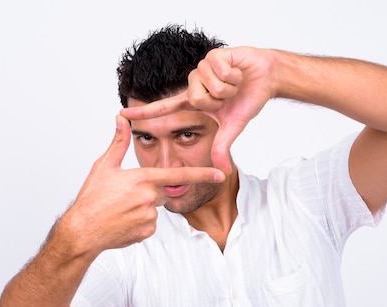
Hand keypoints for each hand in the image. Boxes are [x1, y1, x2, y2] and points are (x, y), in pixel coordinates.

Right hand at [60, 115, 225, 256]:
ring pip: (155, 208)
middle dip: (148, 191)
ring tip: (120, 210)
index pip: (178, 174)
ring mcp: (150, 217)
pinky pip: (150, 224)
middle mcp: (150, 197)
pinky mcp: (147, 232)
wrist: (83, 231)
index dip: (202, 174)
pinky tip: (122, 221)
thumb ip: (118, 142)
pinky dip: (139, 222)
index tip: (221, 173)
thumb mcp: (104, 166)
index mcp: (142, 178)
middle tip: (124, 196)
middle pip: (161, 190)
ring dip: (142, 207)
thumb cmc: (92, 198)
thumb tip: (121, 118)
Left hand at [120, 47, 274, 173]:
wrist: (266, 78)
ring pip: (209, 86)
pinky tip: (237, 72)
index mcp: (194, 100)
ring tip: (234, 83)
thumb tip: (222, 172)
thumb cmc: (247, 99)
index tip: (120, 115)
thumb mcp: (232, 127)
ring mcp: (202, 68)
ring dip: (228, 88)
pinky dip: (233, 76)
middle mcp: (194, 83)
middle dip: (219, 101)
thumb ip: (222, 147)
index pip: (164, 108)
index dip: (144, 112)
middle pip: (197, 99)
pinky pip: (219, 71)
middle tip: (229, 95)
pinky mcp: (212, 55)